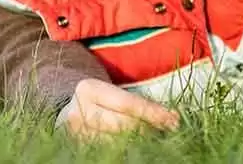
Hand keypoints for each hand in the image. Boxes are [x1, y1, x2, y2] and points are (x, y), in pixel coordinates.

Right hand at [55, 78, 179, 139]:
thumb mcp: (114, 94)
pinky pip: (109, 153)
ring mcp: (74, 136)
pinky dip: (127, 150)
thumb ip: (138, 103)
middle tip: (169, 129)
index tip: (174, 119)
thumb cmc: (100, 101)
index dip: (153, 113)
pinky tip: (136, 146)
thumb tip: (173, 118)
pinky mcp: (77, 150)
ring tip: (152, 137)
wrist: (68, 113)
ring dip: (140, 141)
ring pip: (118, 143)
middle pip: (124, 125)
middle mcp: (77, 112)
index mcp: (87, 89)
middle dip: (150, 128)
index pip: (128, 104)